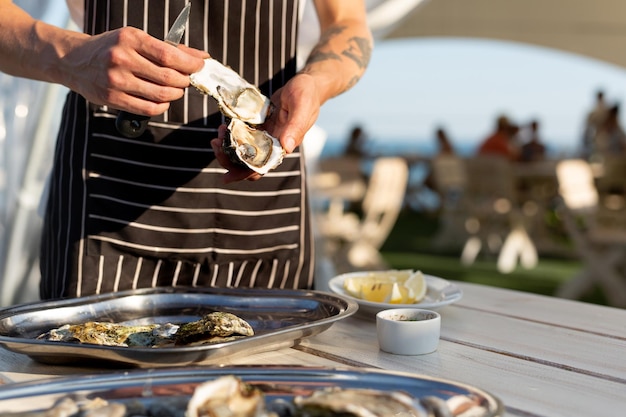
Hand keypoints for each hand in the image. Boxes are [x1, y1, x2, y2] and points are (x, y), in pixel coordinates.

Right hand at [61, 27, 206, 114]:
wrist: (74, 60)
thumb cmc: (111, 48)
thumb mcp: (136, 39)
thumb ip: (168, 49)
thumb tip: (200, 57)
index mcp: (130, 39)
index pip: (169, 55)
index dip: (190, 64)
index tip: (200, 66)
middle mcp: (122, 58)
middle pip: (168, 77)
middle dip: (185, 81)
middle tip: (187, 80)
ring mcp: (116, 80)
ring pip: (161, 94)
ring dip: (176, 94)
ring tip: (176, 89)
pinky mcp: (112, 98)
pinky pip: (148, 109)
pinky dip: (162, 106)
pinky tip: (162, 100)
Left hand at [211, 73, 321, 183]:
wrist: (308, 85)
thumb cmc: (308, 95)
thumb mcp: (303, 108)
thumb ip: (296, 127)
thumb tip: (286, 147)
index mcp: (283, 146)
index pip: (262, 167)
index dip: (243, 173)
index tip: (226, 175)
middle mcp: (272, 144)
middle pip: (247, 162)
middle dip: (228, 158)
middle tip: (216, 144)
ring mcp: (265, 135)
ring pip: (242, 149)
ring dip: (227, 146)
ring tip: (219, 133)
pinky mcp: (260, 125)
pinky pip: (242, 133)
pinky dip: (231, 133)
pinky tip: (224, 125)